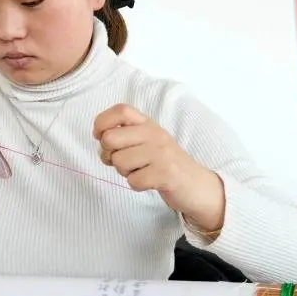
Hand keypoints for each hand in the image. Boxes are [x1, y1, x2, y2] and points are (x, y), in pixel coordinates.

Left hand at [93, 104, 225, 231]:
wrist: (195, 184)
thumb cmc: (162, 163)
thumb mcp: (146, 141)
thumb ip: (124, 136)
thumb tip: (100, 137)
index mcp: (148, 124)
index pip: (120, 110)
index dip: (102, 122)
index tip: (100, 137)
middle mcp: (154, 134)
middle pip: (111, 138)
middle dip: (108, 155)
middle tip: (122, 161)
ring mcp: (161, 153)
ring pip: (119, 162)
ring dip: (124, 173)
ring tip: (140, 171)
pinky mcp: (166, 173)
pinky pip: (133, 181)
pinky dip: (136, 185)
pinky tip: (149, 182)